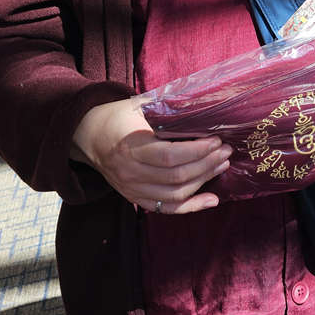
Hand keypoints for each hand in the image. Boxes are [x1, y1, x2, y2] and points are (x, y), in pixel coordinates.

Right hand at [71, 96, 229, 213]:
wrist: (89, 136)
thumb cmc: (119, 116)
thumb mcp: (138, 106)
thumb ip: (166, 110)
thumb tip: (202, 105)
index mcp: (130, 146)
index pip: (169, 156)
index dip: (197, 150)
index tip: (216, 140)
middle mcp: (130, 171)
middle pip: (176, 176)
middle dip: (207, 164)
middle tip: (226, 150)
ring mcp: (132, 188)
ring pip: (175, 194)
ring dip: (204, 180)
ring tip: (222, 164)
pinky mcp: (135, 198)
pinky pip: (166, 208)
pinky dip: (191, 206)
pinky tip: (212, 199)